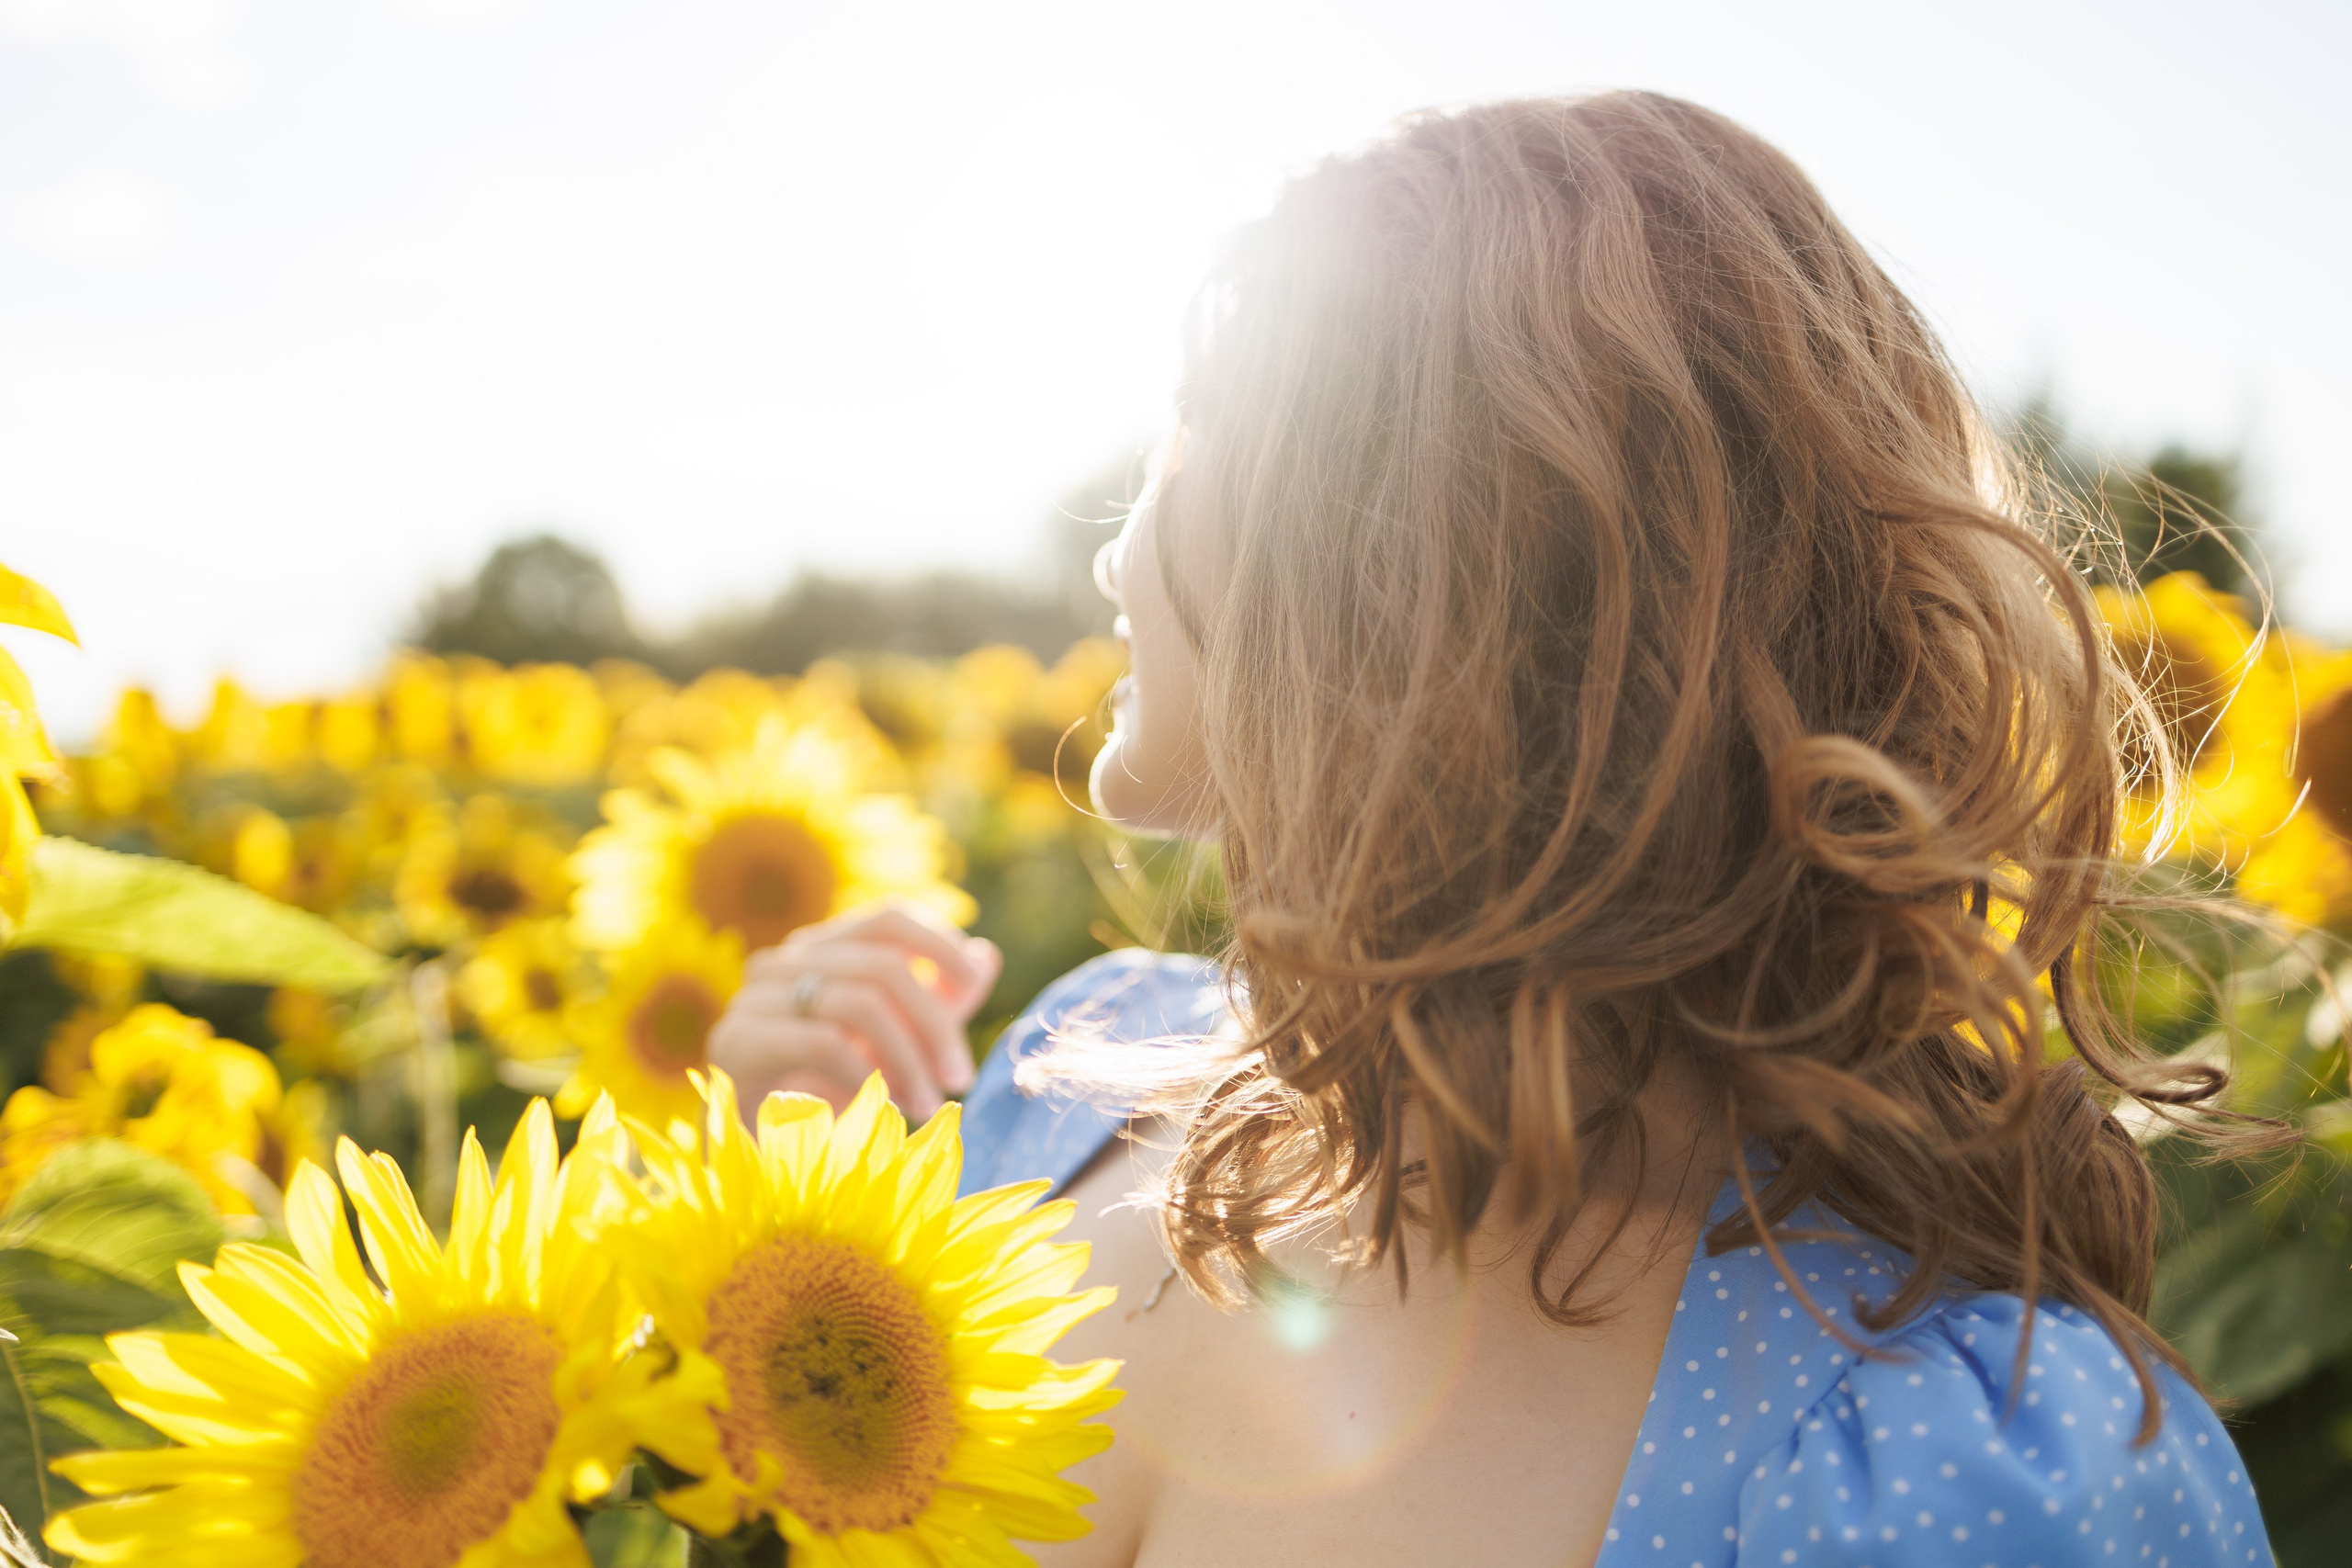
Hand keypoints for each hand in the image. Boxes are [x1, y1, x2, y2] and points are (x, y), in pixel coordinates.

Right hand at [707, 897, 1001, 1121]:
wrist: (760, 1166)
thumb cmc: (833, 1099)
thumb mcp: (898, 1048)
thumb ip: (938, 1004)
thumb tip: (986, 957)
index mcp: (819, 951)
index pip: (887, 919)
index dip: (939, 943)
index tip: (975, 983)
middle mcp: (782, 963)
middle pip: (883, 966)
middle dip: (934, 1023)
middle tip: (959, 1077)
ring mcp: (753, 999)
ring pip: (859, 1003)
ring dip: (908, 1059)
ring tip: (927, 1104)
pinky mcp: (737, 1043)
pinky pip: (824, 1043)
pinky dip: (867, 1076)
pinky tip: (886, 1109)